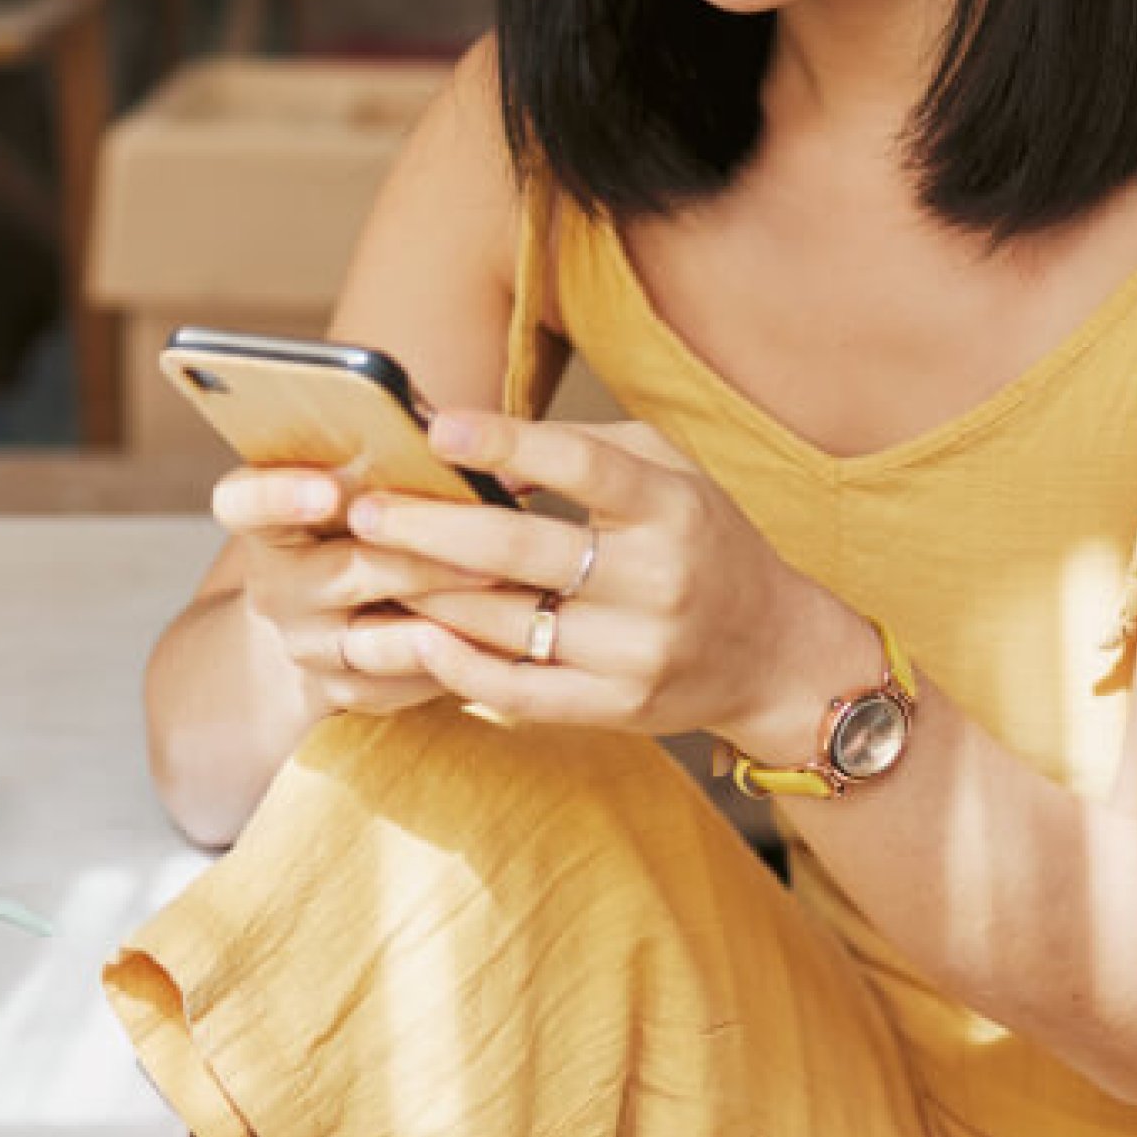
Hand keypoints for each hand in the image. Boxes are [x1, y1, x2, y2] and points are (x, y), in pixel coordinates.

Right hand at [209, 465, 509, 724]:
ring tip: (495, 592)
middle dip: (414, 558)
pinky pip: (397, 686)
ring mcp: (306, 643)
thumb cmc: (357, 526)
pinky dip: (447, 665)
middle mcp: (277, 585)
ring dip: (439, 617)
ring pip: (373, 641)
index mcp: (268, 519)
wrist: (320, 617)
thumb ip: (394, 464)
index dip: (277, 496)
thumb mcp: (356, 489)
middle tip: (478, 542)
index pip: (242, 502)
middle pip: (342, 573)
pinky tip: (497, 641)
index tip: (327, 489)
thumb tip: (481, 445)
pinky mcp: (340, 690)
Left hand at [338, 412, 859, 751]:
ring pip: (507, 623)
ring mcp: (637, 652)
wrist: (773, 653)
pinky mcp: (618, 708)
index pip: (584, 466)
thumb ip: (582, 450)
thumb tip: (478, 454)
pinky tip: (415, 637)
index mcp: (672, 507)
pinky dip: (458, 666)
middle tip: (364, 510)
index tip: (438, 427)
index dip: (508, 440)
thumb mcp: (667, 474)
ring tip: (369, 568)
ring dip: (426, 595)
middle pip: (522, 551)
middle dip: (428, 529)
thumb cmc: (702, 541)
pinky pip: (519, 691)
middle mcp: (658, 580)